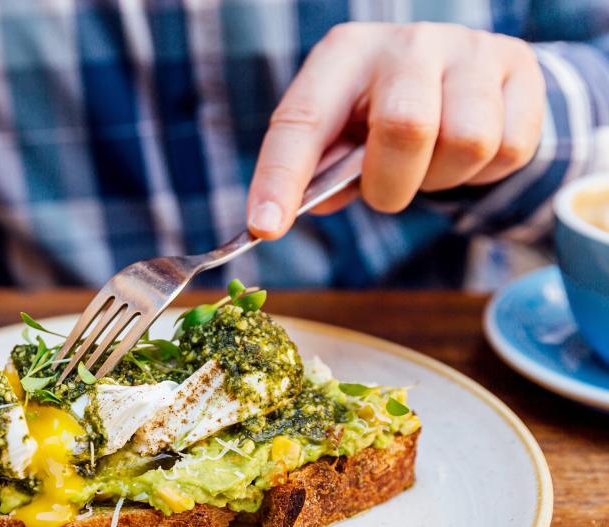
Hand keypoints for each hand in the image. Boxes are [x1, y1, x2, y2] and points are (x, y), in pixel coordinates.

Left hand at [246, 22, 544, 237]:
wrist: (461, 70)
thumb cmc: (381, 113)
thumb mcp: (340, 135)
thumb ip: (318, 174)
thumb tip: (290, 213)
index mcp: (343, 56)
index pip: (302, 121)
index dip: (281, 178)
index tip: (265, 226)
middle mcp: (406, 42)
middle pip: (406, 126)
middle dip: (391, 184)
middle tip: (385, 188)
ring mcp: (468, 49)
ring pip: (467, 142)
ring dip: (442, 179)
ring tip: (429, 164)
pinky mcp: (518, 67)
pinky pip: (510, 149)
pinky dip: (485, 173)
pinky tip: (466, 153)